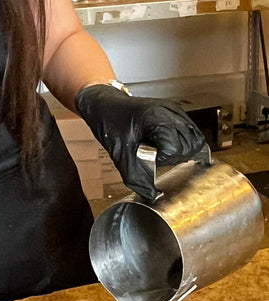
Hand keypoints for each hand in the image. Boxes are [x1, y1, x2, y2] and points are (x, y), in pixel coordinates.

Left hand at [75, 84, 205, 201]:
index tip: (146, 155)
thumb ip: (136, 178)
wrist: (105, 105)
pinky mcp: (177, 114)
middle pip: (191, 145)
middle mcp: (171, 111)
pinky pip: (192, 134)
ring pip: (196, 140)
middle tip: (154, 155)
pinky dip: (183, 145)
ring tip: (160, 150)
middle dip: (174, 157)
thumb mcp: (119, 154)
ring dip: (182, 152)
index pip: (176, 148)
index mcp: (157, 117)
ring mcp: (176, 111)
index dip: (163, 159)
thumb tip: (153, 195)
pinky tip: (167, 147)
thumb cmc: (109, 121)